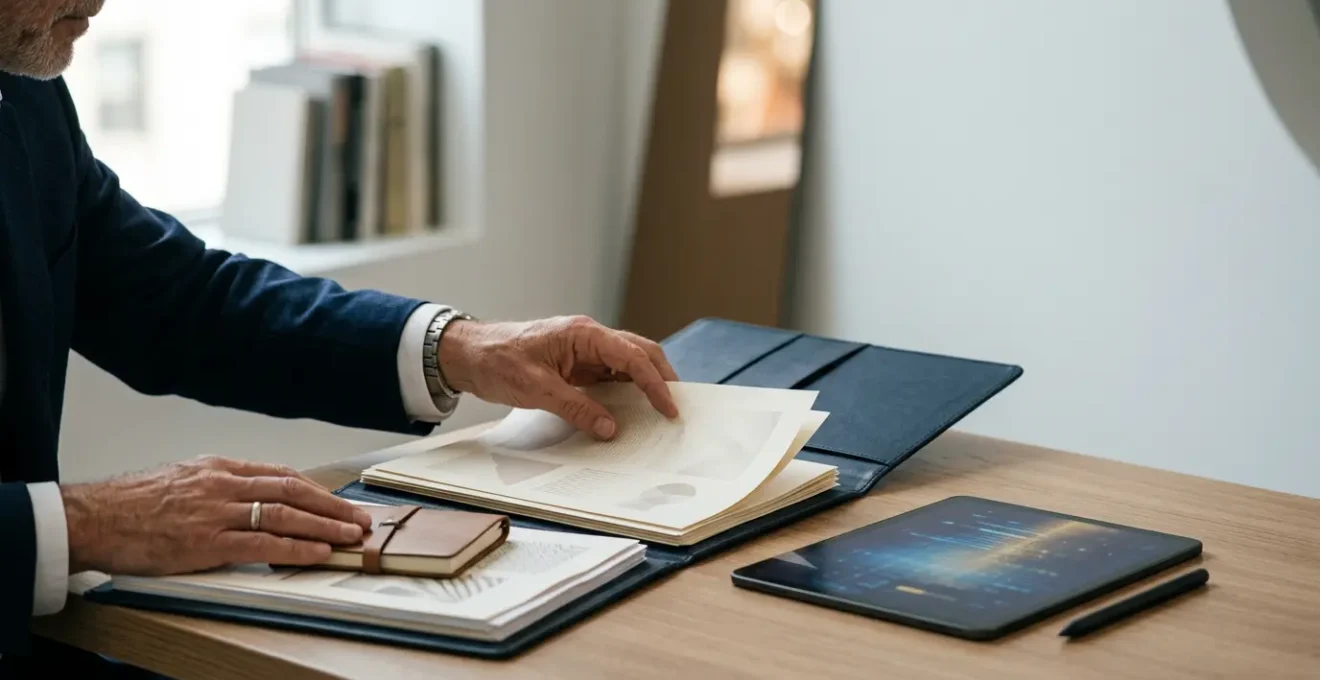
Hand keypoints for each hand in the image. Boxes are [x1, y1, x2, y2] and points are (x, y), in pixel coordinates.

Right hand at [61, 455, 373, 574]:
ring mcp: (217, 513)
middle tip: (360, 518)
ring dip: (324, 526)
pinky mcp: (207, 542)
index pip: (282, 474)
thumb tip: (251, 495)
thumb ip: (219, 484)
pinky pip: (262, 544)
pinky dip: (295, 548)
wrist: (93, 517)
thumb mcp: (182, 478)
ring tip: (351, 536)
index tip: (338, 501)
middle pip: (293, 491)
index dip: (316, 490)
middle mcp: (224, 484)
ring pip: (285, 515)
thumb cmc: (131, 503)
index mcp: (220, 467)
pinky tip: (318, 552)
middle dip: (332, 506)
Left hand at [438, 315, 679, 438]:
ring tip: (658, 410)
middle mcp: (587, 337)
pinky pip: (607, 375)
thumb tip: (610, 427)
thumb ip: (577, 408)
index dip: (654, 383)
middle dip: (660, 378)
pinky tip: (628, 410)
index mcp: (582, 333)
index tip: (668, 406)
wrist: (467, 354)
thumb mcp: (537, 389)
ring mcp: (582, 349)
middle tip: (674, 406)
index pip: (632, 356)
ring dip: (643, 384)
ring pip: (625, 364)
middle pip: (638, 352)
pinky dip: (622, 391)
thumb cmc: (496, 361)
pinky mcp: (574, 363)